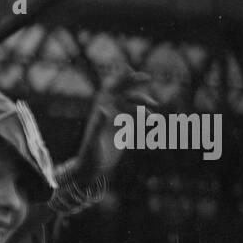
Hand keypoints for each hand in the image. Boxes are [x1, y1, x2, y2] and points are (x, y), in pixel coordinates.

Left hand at [75, 62, 157, 178]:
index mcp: (100, 113)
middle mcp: (109, 115)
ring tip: (153, 118)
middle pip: (123, 94)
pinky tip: (154, 123)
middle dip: (134, 84)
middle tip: (147, 77)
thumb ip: (97, 125)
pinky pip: (136, 121)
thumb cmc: (88, 157)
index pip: (110, 90)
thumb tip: (103, 109)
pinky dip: (145, 119)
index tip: (130, 71)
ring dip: (143, 107)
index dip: (119, 79)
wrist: (90, 171)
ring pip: (132, 108)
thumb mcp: (93, 141)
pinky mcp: (123, 133)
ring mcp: (116, 123)